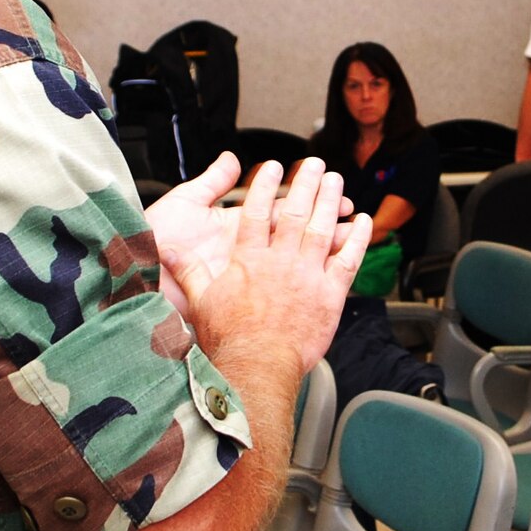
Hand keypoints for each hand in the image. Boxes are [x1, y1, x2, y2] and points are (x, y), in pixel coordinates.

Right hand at [159, 156, 368, 375]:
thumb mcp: (199, 301)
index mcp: (250, 260)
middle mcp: (281, 261)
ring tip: (335, 180)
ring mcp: (308, 276)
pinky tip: (363, 221)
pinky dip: (357, 239)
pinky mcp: (329, 295)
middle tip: (314, 163)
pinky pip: (348, 260)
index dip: (264, 186)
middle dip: (306, 183)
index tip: (271, 167)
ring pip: (322, 228)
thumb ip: (188, 269)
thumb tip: (167, 249)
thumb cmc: (229, 339)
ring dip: (330, 201)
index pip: (257, 212)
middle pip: (295, 212)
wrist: (257, 367)